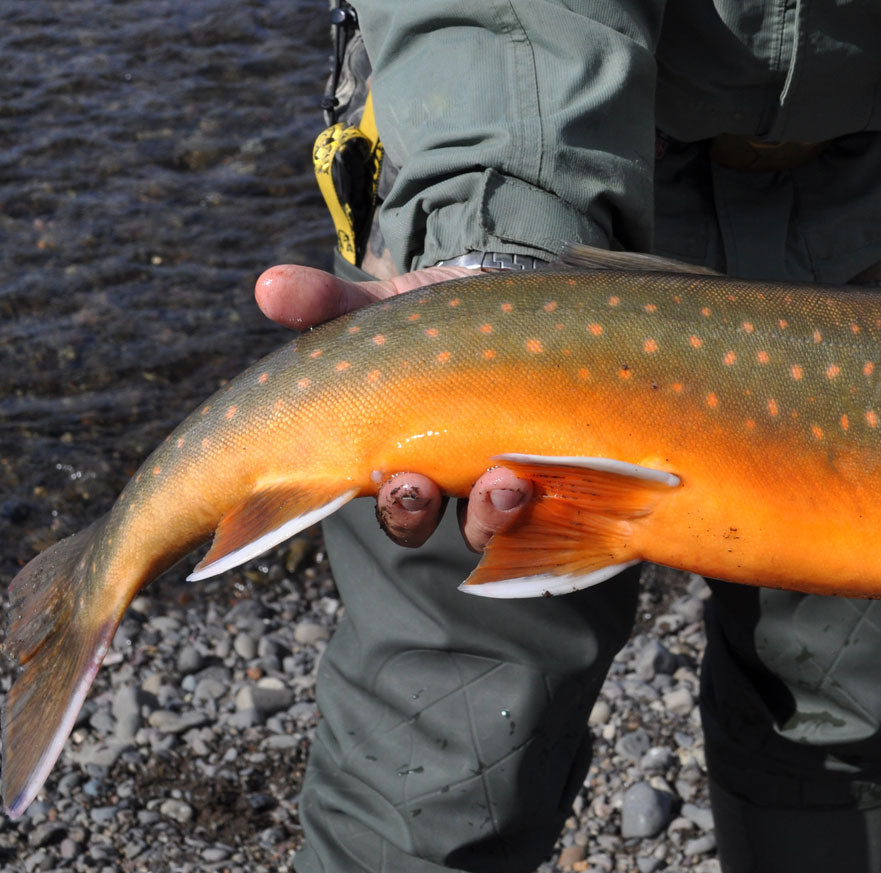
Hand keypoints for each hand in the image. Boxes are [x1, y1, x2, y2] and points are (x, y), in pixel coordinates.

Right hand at [255, 264, 533, 551]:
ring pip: (495, 522)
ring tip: (510, 482)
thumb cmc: (434, 319)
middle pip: (438, 523)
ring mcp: (504, 473)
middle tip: (429, 488)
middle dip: (429, 513)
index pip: (397, 507)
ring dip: (497, 512)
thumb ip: (327, 302)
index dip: (400, 509)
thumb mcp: (380, 307)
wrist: (516, 302)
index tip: (399, 482)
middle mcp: (452, 480)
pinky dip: (555, 493)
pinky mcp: (557, 461)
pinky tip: (555, 469)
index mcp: (402, 457)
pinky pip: (556, 502)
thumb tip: (267, 286)